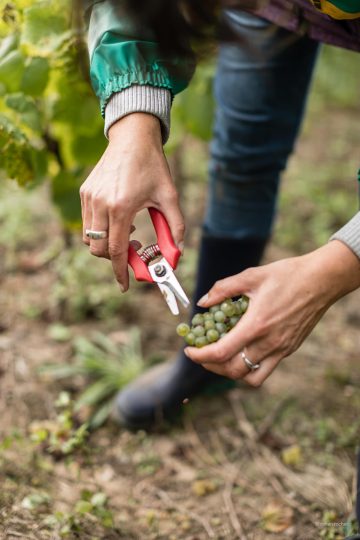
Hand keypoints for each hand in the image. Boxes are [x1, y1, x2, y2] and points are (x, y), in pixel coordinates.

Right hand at [80, 113, 184, 290]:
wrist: (133, 137)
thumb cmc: (153, 166)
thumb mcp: (169, 196)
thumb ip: (175, 226)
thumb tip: (177, 253)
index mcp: (121, 207)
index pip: (115, 250)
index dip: (120, 271)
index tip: (125, 285)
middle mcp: (101, 204)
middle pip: (98, 249)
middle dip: (113, 258)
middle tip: (134, 251)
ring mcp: (90, 198)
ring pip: (90, 238)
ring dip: (106, 244)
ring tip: (128, 232)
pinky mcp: (85, 192)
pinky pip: (88, 223)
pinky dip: (101, 230)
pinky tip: (119, 219)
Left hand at [185, 241, 359, 385]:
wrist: (321, 280)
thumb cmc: (287, 274)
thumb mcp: (251, 276)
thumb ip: (223, 289)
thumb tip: (203, 302)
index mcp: (256, 325)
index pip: (221, 352)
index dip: (200, 356)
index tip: (189, 350)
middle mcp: (269, 343)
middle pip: (232, 370)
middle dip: (211, 366)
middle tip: (202, 354)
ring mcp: (281, 349)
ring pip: (251, 378)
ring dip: (231, 372)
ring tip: (221, 357)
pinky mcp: (289, 349)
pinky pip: (266, 369)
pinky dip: (249, 367)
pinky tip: (242, 350)